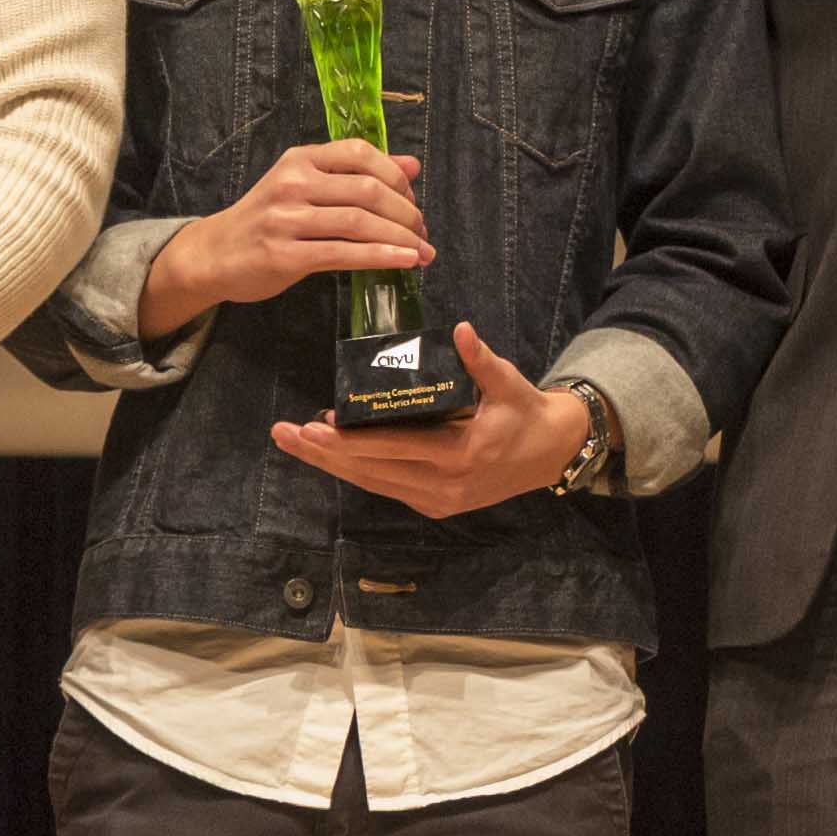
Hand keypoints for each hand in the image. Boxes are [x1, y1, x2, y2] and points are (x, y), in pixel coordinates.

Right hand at [139, 142, 427, 331]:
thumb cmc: (266, 219)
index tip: (413, 199)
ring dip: (400, 238)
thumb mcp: (306, 185)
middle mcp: (293, 183)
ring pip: (359, 222)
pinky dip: (381, 257)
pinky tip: (404, 261)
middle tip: (423, 232)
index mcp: (300, 159)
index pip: (360, 153)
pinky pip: (343, 253)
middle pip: (367, 189)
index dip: (396, 175)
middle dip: (405, 212)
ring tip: (422, 252)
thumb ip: (354, 174)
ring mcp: (287, 219)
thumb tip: (412, 165)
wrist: (214, 254)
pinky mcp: (285, 255)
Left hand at [273, 322, 586, 517]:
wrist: (552, 454)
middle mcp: (443, 486)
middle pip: (370, 471)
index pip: (392, 448)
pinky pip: (386, 487)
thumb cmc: (525, 413)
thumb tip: (460, 331)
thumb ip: (480, 361)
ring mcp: (437, 501)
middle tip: (284, 434)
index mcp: (460, 455)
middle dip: (324, 454)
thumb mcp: (508, 384)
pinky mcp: (434, 504)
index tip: (313, 425)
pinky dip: (356, 470)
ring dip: (332, 465)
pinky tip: (329, 455)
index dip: (349, 440)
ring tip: (294, 444)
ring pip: (372, 483)